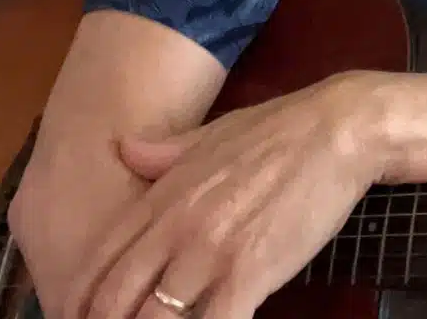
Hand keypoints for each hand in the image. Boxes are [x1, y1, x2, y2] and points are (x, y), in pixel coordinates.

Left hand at [64, 71, 392, 318]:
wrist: (339, 129)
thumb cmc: (281, 127)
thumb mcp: (215, 132)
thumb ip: (166, 152)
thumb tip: (124, 150)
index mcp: (165, 194)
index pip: (102, 261)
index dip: (87, 299)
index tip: (93, 316)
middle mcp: (176, 227)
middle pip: (115, 301)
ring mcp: (210, 252)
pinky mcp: (249, 274)